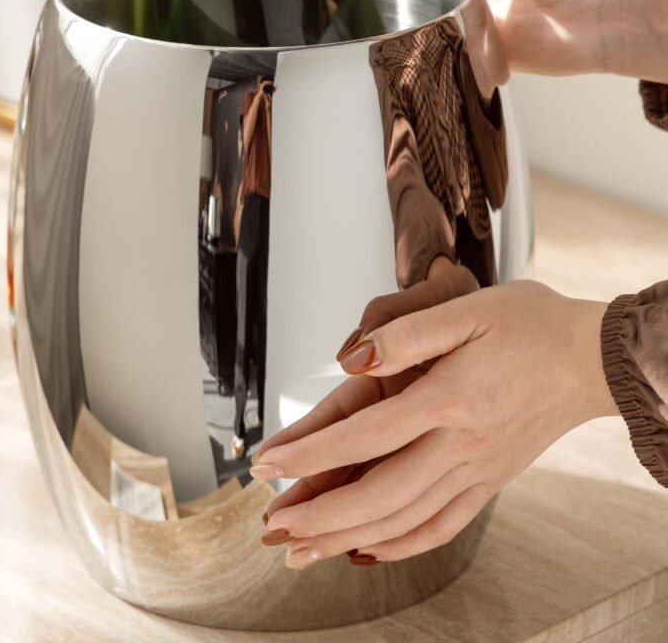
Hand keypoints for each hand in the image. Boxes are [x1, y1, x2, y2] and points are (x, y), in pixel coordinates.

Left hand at [252, 280, 615, 568]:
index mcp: (448, 398)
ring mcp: (477, 470)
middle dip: (318, 514)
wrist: (591, 357)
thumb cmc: (529, 325)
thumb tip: (352, 357)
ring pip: (404, 520)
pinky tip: (369, 551)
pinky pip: (442, 527)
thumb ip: (404, 334)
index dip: (309, 453)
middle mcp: (460, 445)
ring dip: (348, 538)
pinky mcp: (489, 481)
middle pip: (378, 495)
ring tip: (303, 549)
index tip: (268, 464)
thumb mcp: (464, 309)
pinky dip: (402, 545)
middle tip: (272, 525)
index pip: (363, 436)